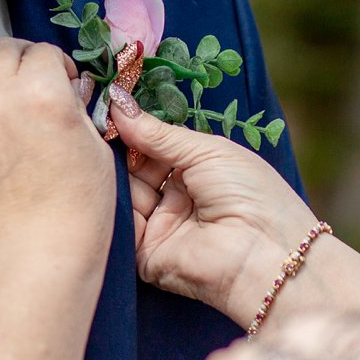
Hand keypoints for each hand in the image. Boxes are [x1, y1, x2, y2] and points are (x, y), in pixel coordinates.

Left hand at [0, 40, 114, 261]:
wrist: (35, 254)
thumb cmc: (77, 208)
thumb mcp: (94, 147)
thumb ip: (75, 108)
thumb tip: (68, 91)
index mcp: (41, 93)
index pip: (43, 52)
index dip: (60, 64)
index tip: (69, 82)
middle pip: (2, 50)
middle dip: (24, 58)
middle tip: (40, 79)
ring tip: (11, 95)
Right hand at [108, 91, 320, 320]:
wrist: (265, 254)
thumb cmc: (250, 194)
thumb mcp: (207, 151)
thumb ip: (159, 133)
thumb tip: (118, 104)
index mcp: (196, 171)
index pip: (153, 147)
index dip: (132, 129)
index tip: (105, 107)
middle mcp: (175, 198)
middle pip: (133, 169)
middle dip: (117, 149)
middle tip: (95, 126)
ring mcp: (159, 227)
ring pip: (122, 194)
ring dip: (112, 174)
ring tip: (98, 153)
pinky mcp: (144, 255)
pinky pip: (120, 226)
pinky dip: (110, 204)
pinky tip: (101, 182)